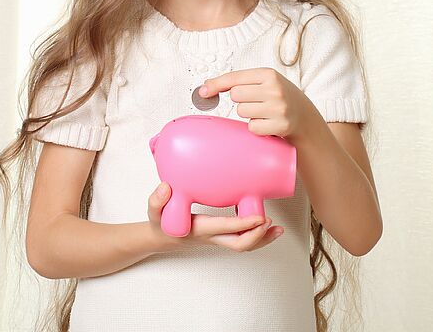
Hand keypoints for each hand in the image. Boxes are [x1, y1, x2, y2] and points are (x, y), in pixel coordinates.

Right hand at [147, 182, 283, 252]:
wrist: (162, 237)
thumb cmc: (160, 223)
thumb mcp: (154, 211)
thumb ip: (157, 200)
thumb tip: (166, 187)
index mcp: (199, 229)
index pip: (225, 228)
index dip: (244, 224)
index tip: (260, 217)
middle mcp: (212, 237)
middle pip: (240, 244)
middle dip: (258, 237)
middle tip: (272, 223)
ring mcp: (218, 238)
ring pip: (244, 245)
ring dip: (262, 239)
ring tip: (278, 229)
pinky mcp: (221, 235)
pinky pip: (242, 239)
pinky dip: (257, 236)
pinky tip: (267, 226)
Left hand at [199, 67, 318, 140]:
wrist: (304, 115)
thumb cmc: (277, 96)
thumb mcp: (263, 81)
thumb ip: (236, 81)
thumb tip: (205, 88)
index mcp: (269, 74)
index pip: (235, 78)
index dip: (216, 84)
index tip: (203, 92)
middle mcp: (274, 89)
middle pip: (236, 95)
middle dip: (241, 100)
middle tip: (256, 101)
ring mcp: (278, 108)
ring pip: (242, 112)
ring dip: (249, 114)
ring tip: (263, 111)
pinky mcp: (280, 125)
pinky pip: (252, 128)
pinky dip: (256, 127)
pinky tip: (268, 122)